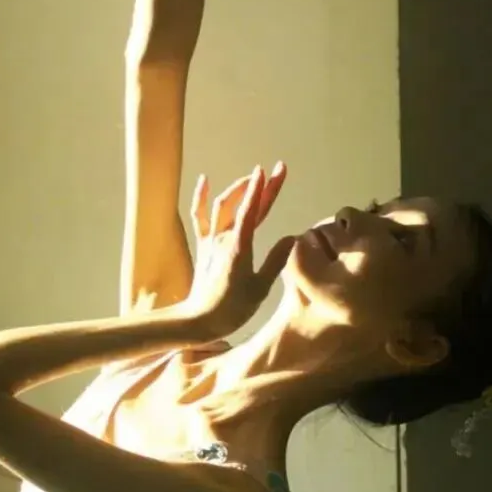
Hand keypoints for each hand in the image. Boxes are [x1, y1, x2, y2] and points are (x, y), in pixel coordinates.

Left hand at [184, 163, 295, 335]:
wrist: (198, 320)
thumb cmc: (231, 309)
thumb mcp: (260, 287)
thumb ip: (276, 261)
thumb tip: (292, 238)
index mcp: (240, 246)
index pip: (253, 210)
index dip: (263, 189)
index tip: (271, 171)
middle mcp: (223, 238)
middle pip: (243, 204)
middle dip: (261, 185)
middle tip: (277, 170)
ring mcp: (211, 240)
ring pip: (222, 205)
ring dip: (238, 188)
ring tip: (252, 178)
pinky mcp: (203, 246)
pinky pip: (200, 217)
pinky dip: (201, 197)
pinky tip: (204, 180)